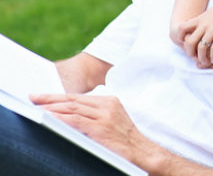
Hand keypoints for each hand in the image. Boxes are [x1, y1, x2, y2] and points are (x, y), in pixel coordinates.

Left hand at [31, 94, 149, 162]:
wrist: (143, 151)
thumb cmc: (125, 140)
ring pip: (73, 108)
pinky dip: (60, 118)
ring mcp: (105, 116)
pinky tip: (49, 117)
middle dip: (51, 99)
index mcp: (110, 101)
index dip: (59, 96)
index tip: (43, 96)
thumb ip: (95, 114)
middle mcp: (108, 105)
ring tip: (37, 108)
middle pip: (73, 99)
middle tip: (34, 98)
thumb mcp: (112, 121)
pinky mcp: (101, 128)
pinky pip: (76, 120)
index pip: (79, 97)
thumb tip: (70, 114)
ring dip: (52, 108)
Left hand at [177, 0, 212, 68]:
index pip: (181, 28)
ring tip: (206, 62)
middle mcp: (204, 24)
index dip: (181, 38)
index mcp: (200, 19)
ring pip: (201, 47)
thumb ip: (203, 20)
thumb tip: (198, 25)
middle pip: (189, 41)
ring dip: (202, 58)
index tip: (187, 45)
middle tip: (195, 57)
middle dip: (190, 53)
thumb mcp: (211, 12)